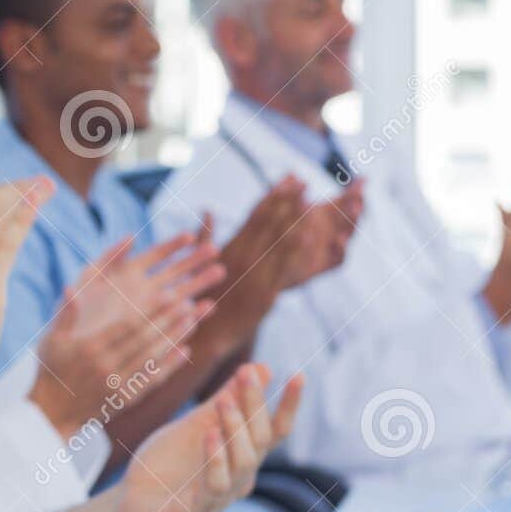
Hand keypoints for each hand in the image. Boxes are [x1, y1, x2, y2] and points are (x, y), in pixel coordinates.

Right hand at [30, 234, 222, 436]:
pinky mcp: (125, 399)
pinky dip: (170, 366)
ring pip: (153, 357)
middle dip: (168, 319)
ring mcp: (117, 384)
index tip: (168, 294)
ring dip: (174, 338)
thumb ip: (66, 315)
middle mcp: (106, 366)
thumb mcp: (52, 341)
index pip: (127, 325)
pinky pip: (153, 380)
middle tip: (188, 302)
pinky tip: (185, 351)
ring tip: (191, 319)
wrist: (51, 414)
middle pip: (145, 339)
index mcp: (89, 348)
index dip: (151, 310)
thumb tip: (73, 288)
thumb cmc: (51, 372)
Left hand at [107, 363, 304, 511]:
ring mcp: (221, 498)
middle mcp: (239, 478)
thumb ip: (226, 399)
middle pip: (259, 440)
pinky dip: (215, 460)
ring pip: (243, 463)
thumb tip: (260, 366)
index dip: (288, 406)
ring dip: (235, 428)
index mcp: (242, 457)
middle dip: (254, 405)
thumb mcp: (196, 423)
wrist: (129, 501)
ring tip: (223, 400)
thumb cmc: (167, 462)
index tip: (299, 375)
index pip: (274, 431)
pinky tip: (210, 435)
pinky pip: (214, 487)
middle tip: (246, 373)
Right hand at [194, 178, 308, 355]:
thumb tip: (207, 210)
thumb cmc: (203, 300)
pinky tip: (310, 235)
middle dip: (287, 200)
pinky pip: (283, 267)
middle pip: (268, 222)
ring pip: (277, 241)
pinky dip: (296, 249)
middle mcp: (242, 256)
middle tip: (304, 181)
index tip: (289, 178)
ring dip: (294, 219)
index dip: (274, 194)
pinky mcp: (264, 292)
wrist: (207, 333)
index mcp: (230, 248)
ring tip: (310, 201)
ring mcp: (254, 274)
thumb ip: (206, 235)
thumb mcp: (199, 263)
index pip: (255, 214)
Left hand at [278, 178, 363, 288]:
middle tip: (358, 195)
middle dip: (356, 204)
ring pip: (347, 234)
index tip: (361, 180)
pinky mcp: (322, 265)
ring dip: (352, 222)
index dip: (354, 191)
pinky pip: (337, 259)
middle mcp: (329, 231)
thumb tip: (292, 175)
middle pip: (350, 216)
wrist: (264, 265)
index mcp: (323, 215)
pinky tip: (339, 239)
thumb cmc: (273, 235)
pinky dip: (340, 249)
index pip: (345, 201)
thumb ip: (286, 194)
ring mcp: (328, 247)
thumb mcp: (277, 211)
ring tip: (354, 209)